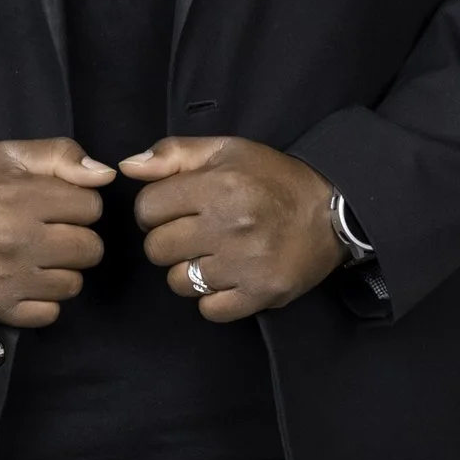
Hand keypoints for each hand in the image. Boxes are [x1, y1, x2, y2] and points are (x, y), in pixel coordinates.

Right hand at [0, 139, 112, 325]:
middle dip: (77, 237)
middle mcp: (14, 241)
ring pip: (73, 284)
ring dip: (62, 270)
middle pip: (90, 249)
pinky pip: (49, 314)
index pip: (92, 208)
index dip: (79, 203)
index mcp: (19, 198)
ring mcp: (5, 279)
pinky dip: (44, 299)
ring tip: (38, 255)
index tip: (57, 204)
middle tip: (51, 230)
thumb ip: (61, 156)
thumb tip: (105, 175)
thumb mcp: (9, 155)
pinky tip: (28, 279)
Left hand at [119, 136, 340, 320]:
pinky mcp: (261, 293)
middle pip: (157, 249)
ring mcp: (245, 264)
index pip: (147, 208)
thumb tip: (127, 167)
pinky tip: (228, 278)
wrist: (332, 211)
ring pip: (179, 282)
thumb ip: (173, 153)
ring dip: (189, 272)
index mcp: (218, 185)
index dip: (155, 209)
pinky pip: (209, 309)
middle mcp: (229, 225)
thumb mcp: (226, 150)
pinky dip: (213, 298)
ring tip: (212, 256)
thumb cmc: (273, 179)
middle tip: (192, 234)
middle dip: (168, 241)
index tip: (174, 210)